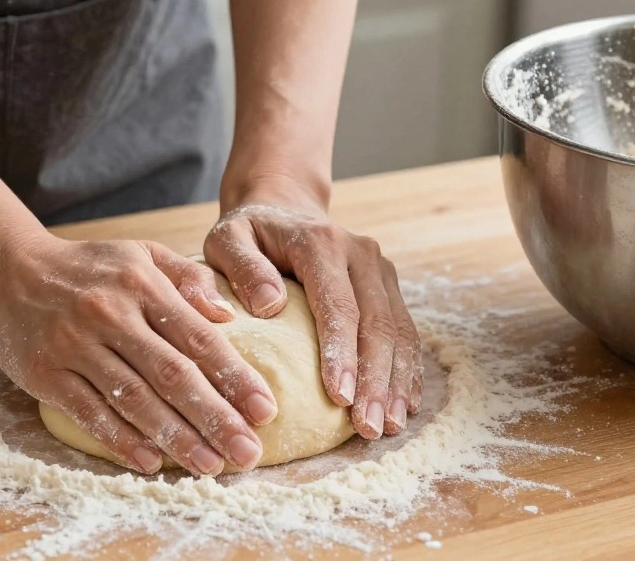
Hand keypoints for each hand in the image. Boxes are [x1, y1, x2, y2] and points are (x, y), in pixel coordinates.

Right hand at [0, 233, 278, 475]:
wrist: (6, 269)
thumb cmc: (87, 267)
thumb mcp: (141, 254)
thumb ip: (188, 278)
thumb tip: (227, 315)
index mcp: (141, 284)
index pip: (198, 338)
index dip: (234, 377)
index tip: (265, 410)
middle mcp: (110, 315)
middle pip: (172, 375)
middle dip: (215, 417)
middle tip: (248, 451)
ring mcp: (75, 346)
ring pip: (134, 400)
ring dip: (176, 437)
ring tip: (210, 465)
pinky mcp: (46, 373)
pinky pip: (89, 413)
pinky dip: (120, 439)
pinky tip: (152, 461)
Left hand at [204, 191, 421, 440]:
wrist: (283, 207)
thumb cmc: (249, 233)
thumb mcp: (227, 240)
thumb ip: (241, 267)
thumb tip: (267, 306)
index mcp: (322, 244)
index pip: (338, 304)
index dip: (342, 353)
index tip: (340, 397)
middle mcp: (361, 254)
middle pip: (377, 323)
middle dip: (375, 379)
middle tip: (368, 427)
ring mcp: (380, 270)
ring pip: (399, 331)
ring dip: (396, 382)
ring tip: (388, 426)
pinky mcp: (388, 286)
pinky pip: (405, 331)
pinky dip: (407, 370)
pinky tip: (403, 405)